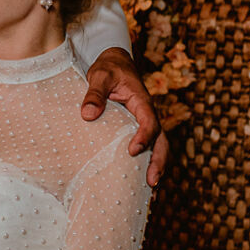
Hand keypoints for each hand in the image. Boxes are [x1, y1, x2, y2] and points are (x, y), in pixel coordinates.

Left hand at [81, 47, 168, 186]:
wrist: (116, 62)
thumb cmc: (108, 68)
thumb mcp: (100, 76)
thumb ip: (94, 93)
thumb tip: (88, 114)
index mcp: (142, 100)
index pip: (149, 121)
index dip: (145, 137)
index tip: (134, 150)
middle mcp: (147, 113)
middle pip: (161, 139)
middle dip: (159, 160)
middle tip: (152, 181)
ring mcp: (144, 121)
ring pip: (158, 145)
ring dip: (157, 164)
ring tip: (151, 186)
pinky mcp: (138, 126)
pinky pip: (148, 144)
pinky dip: (148, 160)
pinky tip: (139, 177)